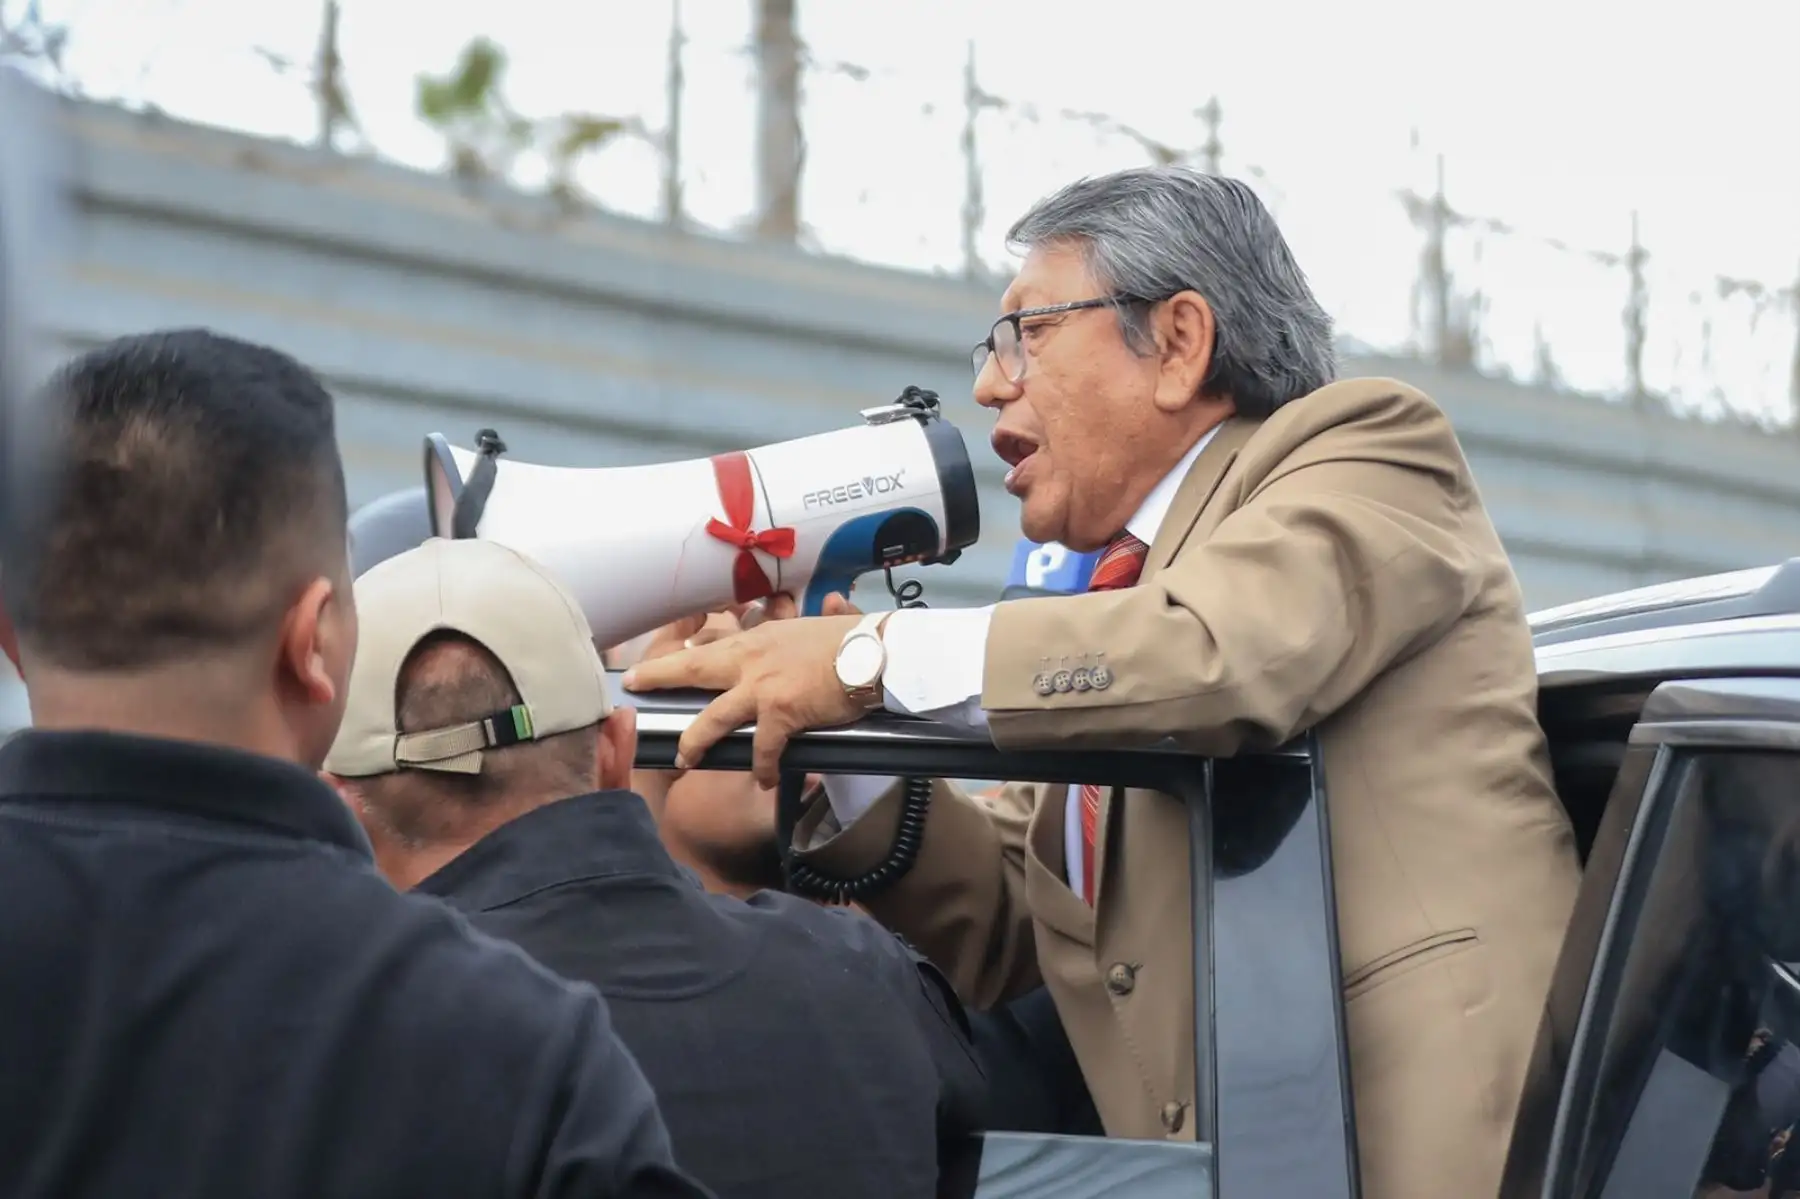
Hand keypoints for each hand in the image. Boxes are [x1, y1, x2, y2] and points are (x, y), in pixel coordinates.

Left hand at [621, 605, 865, 787]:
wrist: (873, 653)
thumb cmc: (851, 640)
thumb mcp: (815, 628)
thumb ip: (805, 628)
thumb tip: (831, 604)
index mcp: (757, 639)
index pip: (709, 644)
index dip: (681, 653)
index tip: (661, 658)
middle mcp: (751, 659)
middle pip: (693, 668)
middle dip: (659, 675)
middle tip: (635, 683)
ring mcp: (761, 686)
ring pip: (714, 718)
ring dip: (695, 740)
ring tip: (686, 758)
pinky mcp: (780, 712)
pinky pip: (762, 748)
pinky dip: (763, 766)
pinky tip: (766, 779)